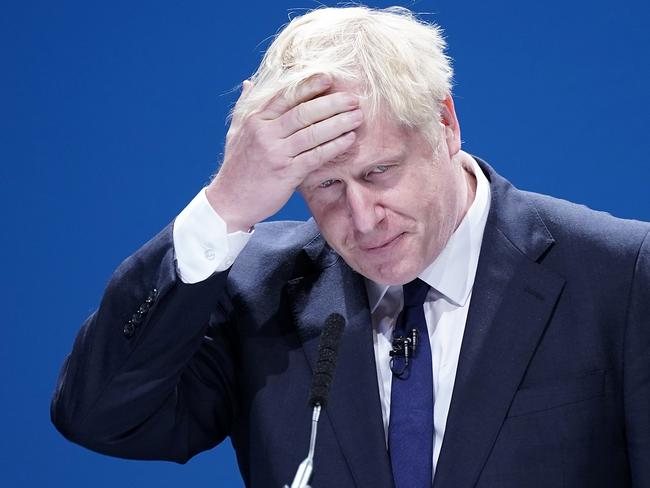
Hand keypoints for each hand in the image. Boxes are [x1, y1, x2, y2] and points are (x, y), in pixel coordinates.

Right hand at [206, 74, 362, 231]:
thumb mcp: (235, 132)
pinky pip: (315, 156)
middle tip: (353, 99)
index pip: (286, 97)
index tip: (329, 78)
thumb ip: (245, 107)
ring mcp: (276, 153)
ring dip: (339, 123)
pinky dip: (334, 146)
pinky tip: (348, 140)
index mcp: (255, 120)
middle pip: (304, 112)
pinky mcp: (286, 173)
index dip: (308, 86)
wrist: (229, 201)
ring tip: (357, 117)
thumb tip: (250, 82)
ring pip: (312, 133)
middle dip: (332, 103)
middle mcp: (265, 133)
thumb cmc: (237, 167)